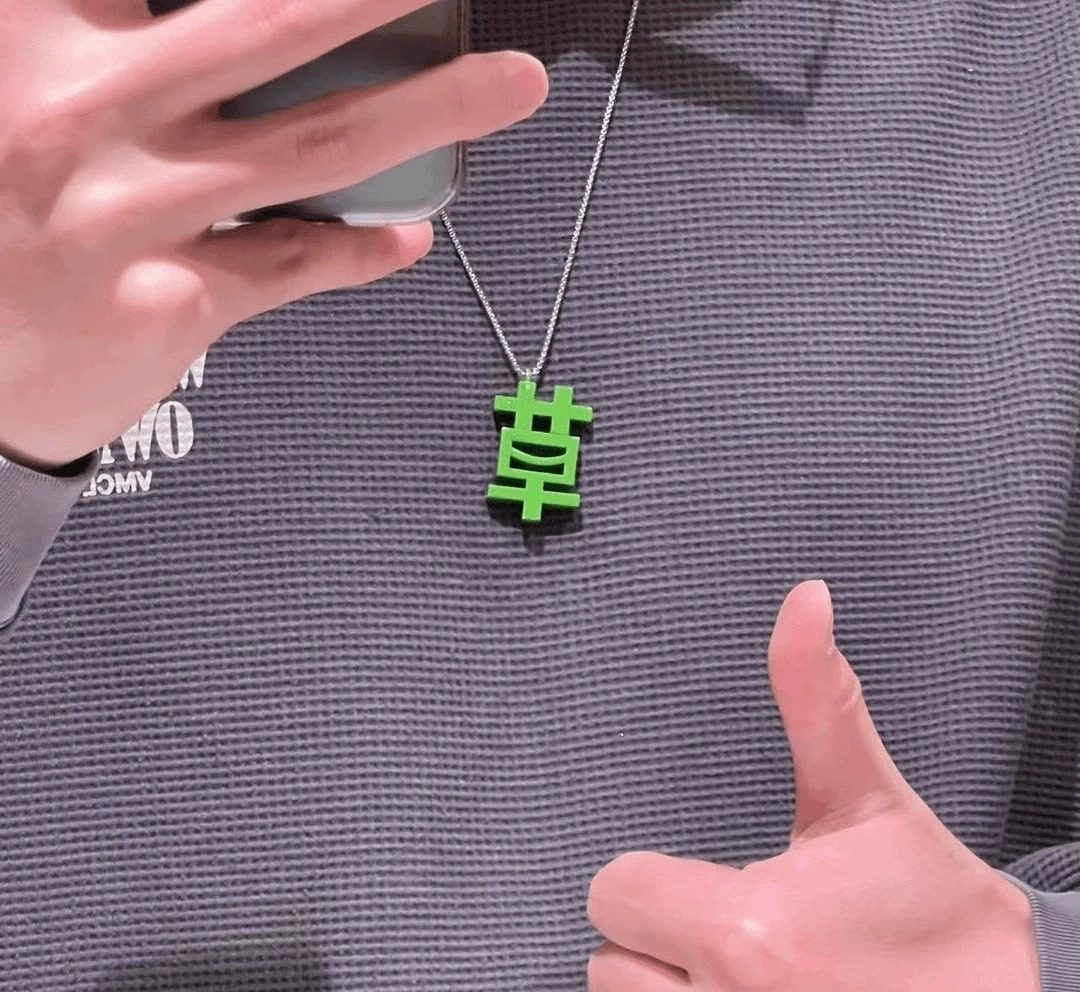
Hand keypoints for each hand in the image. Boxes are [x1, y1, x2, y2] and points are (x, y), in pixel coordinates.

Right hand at [0, 0, 546, 469]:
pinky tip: (409, 237)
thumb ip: (63, 30)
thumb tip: (143, 9)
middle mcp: (82, 112)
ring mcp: (133, 215)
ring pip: (317, 145)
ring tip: (511, 82)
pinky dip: (361, 251)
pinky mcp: (168, 305)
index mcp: (22, 31)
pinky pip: (293, 265)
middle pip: (272, 21)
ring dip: (433, 108)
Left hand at [587, 580, 1040, 991]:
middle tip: (725, 926)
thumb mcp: (867, 798)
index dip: (649, 876)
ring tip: (737, 980)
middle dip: (654, 936)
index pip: (610, 892)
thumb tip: (805, 599)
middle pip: (608, 962)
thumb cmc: (935, 914)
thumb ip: (815, 695)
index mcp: (745, 929)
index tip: (697, 878)